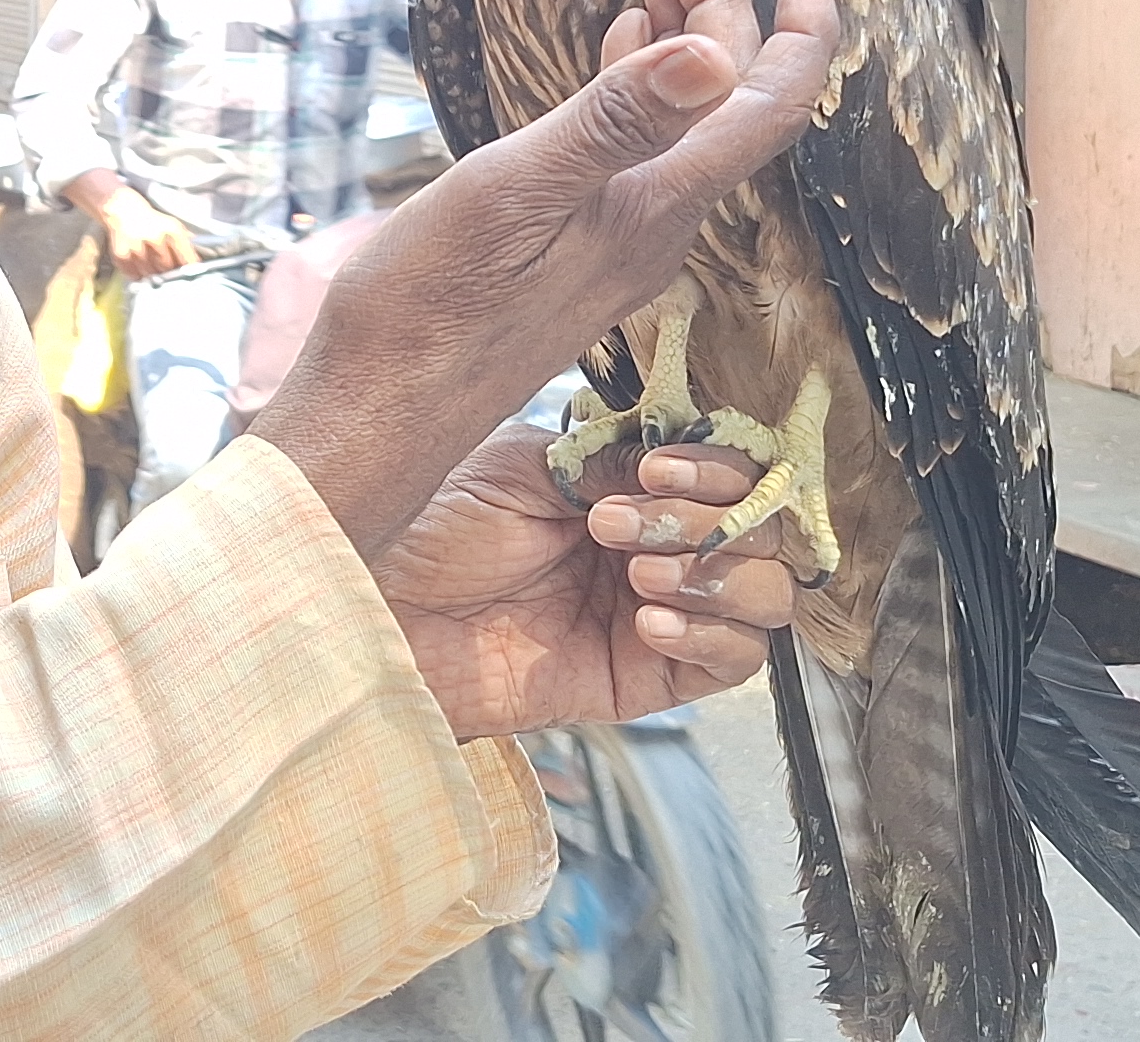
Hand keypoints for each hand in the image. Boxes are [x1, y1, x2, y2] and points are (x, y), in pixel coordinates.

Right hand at [85, 183, 199, 278]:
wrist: (122, 208)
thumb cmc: (152, 220)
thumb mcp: (172, 226)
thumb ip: (186, 244)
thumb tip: (197, 265)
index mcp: (173, 231)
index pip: (187, 261)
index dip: (188, 270)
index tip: (188, 275)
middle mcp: (156, 239)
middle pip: (168, 270)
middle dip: (168, 272)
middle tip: (165, 267)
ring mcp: (137, 248)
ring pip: (151, 275)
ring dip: (152, 273)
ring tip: (149, 262)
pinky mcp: (121, 255)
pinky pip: (134, 275)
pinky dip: (137, 273)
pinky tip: (137, 262)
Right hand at [247, 0, 835, 556]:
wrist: (378, 413)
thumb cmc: (428, 309)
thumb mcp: (511, 193)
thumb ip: (611, 122)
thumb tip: (711, 53)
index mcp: (655, 206)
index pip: (767, 108)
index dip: (802, 32)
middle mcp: (657, 227)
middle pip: (729, 105)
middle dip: (724, 10)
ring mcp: (620, 244)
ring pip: (686, 127)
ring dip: (687, 42)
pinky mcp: (579, 254)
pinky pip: (641, 154)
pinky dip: (640, 88)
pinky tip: (617, 55)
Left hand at [374, 435, 800, 738]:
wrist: (375, 608)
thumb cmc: (429, 527)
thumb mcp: (522, 468)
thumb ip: (610, 461)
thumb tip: (677, 461)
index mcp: (627, 484)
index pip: (727, 470)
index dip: (716, 467)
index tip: (659, 470)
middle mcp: (653, 546)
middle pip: (760, 531)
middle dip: (707, 522)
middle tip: (621, 526)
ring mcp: (653, 612)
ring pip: (763, 596)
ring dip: (718, 577)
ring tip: (637, 578)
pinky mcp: (641, 679)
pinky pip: (729, 664)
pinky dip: (711, 637)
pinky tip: (649, 621)